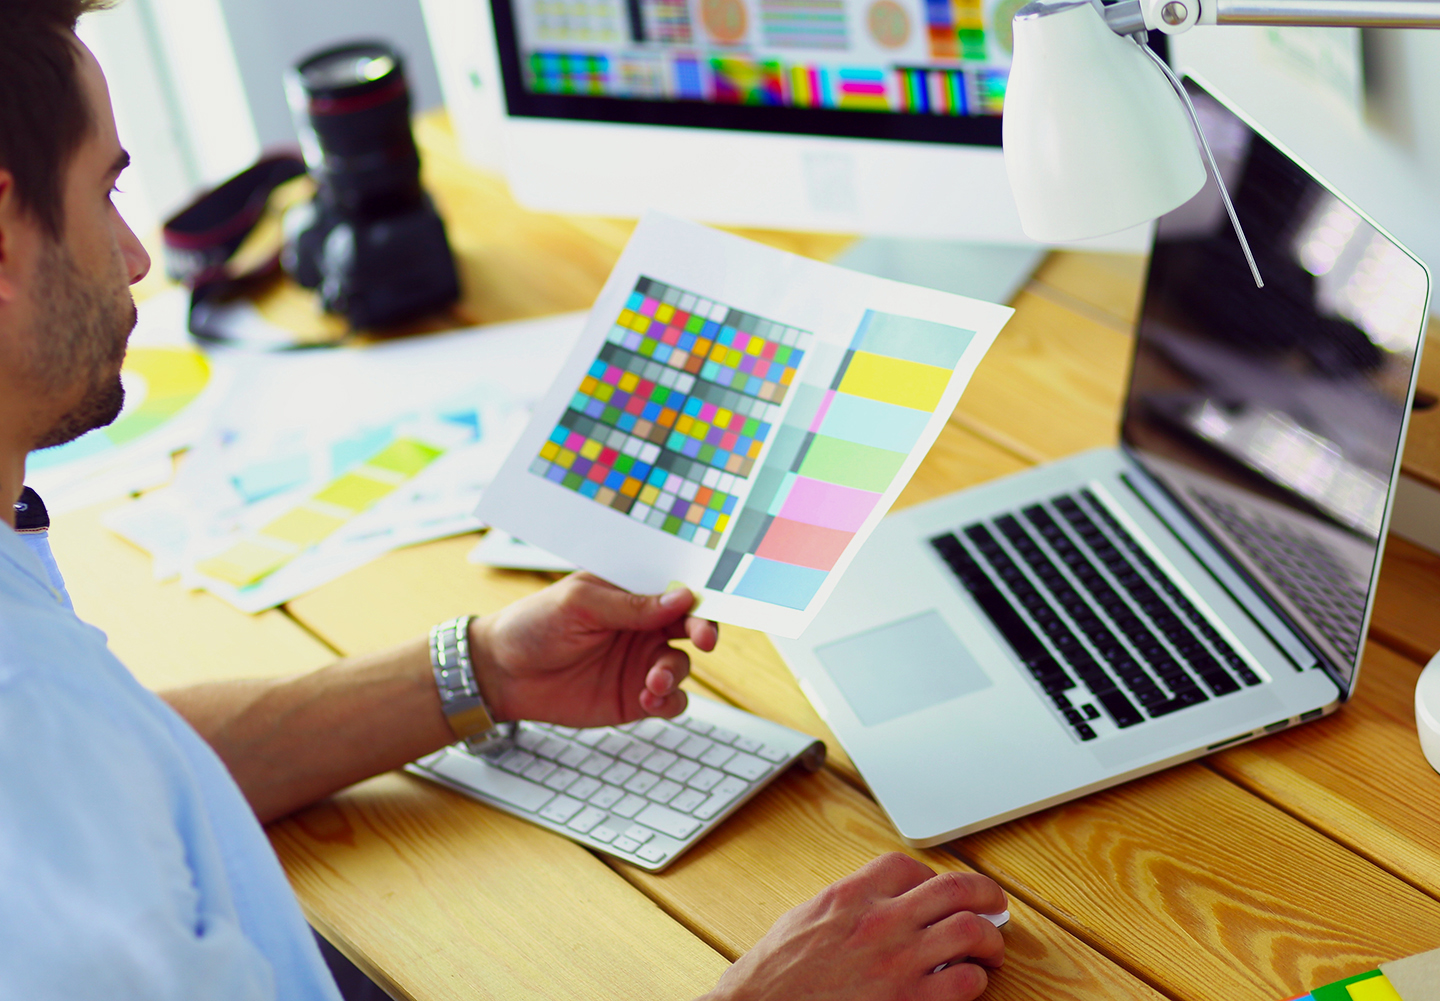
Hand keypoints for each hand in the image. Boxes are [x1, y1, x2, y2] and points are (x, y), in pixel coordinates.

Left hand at [469, 572, 717, 727]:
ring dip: (675, 672)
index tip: (704, 606)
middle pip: (691, 626)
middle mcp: (643, 627)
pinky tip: (649, 700)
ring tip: (652, 682)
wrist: (502, 674)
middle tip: (703, 640)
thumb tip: (681, 597)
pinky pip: (671, 701)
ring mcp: (641, 663)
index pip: (677, 590)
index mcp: (632, 593)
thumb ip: (630, 604)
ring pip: (682, 665)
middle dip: (703, 631)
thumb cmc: (534, 625)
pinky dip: (669, 701)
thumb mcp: (578, 603)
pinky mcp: (634, 698)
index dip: (698, 596)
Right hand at [701, 853, 1005, 1000]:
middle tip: (993, 905)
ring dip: (989, 938)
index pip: (909, 866)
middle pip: (954, 888)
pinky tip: (967, 983)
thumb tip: (873, 902)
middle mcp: (881, 922)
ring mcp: (899, 962)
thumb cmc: (775, 976)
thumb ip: (846, 906)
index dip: (931, 876)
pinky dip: (975, 980)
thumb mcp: (806, 920)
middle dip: (984, 893)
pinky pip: (965, 981)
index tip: (937, 891)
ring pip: (970, 930)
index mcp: (852, 896)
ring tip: (990, 948)